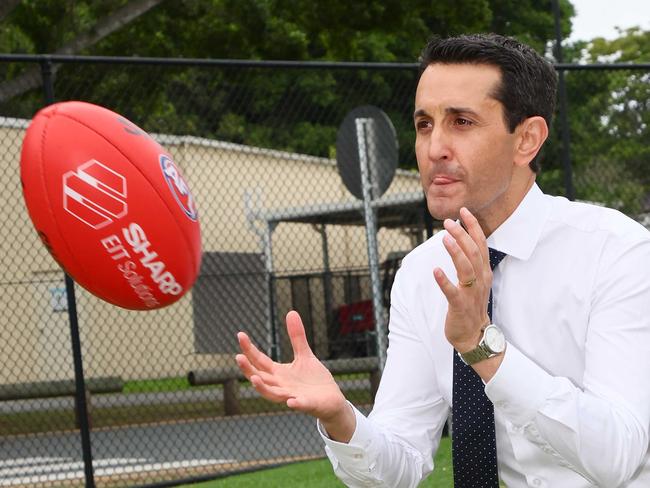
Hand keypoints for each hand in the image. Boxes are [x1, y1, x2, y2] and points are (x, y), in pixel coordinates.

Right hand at [236, 311, 353, 438]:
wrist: (332, 400)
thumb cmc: (314, 380)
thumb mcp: (304, 355)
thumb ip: (296, 337)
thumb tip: (291, 312)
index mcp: (279, 374)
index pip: (260, 361)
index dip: (249, 349)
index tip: (240, 335)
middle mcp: (281, 386)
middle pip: (260, 378)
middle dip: (248, 369)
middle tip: (238, 357)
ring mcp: (292, 396)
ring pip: (273, 395)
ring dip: (262, 388)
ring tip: (254, 379)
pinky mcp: (308, 404)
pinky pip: (300, 405)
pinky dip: (295, 404)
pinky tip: (291, 401)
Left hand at [433, 207, 491, 352]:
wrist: (474, 335)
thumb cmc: (471, 305)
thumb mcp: (476, 281)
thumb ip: (471, 262)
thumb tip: (460, 240)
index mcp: (484, 272)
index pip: (481, 244)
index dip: (473, 227)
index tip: (464, 211)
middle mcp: (481, 280)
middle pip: (474, 252)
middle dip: (462, 235)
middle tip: (449, 221)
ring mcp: (471, 293)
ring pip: (466, 269)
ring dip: (456, 253)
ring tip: (445, 238)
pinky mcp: (460, 306)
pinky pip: (452, 292)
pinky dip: (444, 281)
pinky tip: (435, 270)